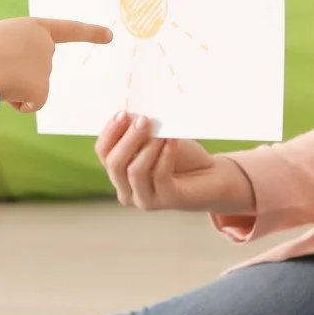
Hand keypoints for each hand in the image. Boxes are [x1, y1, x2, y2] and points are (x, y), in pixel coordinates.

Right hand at [0, 17, 110, 111]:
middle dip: (18, 74)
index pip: (67, 30)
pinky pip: (31, 104)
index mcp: (32, 27)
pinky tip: (3, 91)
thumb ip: (13, 51)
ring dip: (12, 87)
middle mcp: (44, 45)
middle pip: (37, 69)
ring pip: (31, 87)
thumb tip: (14, 83)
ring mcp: (45, 67)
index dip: (89, 32)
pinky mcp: (42, 90)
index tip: (111, 35)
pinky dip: (18, 103)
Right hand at [95, 113, 255, 213]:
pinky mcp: (166, 201)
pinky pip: (159, 176)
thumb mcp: (156, 137)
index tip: (124, 112)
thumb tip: (129, 116)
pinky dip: (165, 155)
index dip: (110, 131)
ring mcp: (144, 199)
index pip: (102, 151)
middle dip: (128, 139)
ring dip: (148, 147)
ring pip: (135, 171)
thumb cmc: (180, 154)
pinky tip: (173, 141)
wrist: (211, 176)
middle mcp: (126, 189)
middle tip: (145, 120)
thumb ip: (139, 130)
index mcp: (119, 171)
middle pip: (114, 163)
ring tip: (162, 131)